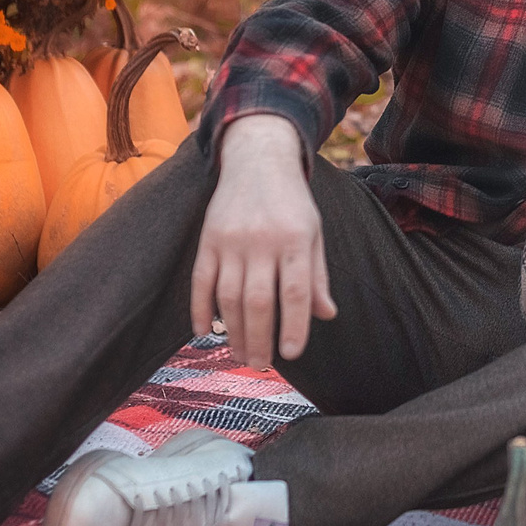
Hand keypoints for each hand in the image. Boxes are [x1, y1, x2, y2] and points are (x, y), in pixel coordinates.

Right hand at [192, 113, 336, 371]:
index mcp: (295, 239)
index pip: (295, 292)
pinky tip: (204, 332)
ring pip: (228, 297)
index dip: (294, 326)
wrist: (257, 160)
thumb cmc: (291, 202)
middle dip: (259, 339)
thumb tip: (326, 315)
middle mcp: (262, 241)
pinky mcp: (208, 239)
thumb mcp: (313, 233)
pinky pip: (200, 281)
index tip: (292, 354)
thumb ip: (317, 275)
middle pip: (258, 301)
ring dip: (233, 331)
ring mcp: (231, 240)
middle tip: (261, 366)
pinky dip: (200, 309)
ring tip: (240, 355)